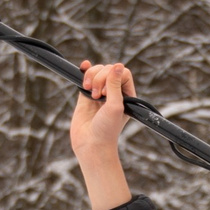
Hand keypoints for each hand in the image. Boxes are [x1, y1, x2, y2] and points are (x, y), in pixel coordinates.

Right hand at [68, 60, 135, 209]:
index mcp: (126, 95)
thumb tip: (117, 65)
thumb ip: (115, 85)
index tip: (106, 91)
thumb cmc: (107, 130)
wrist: (91, 145)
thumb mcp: (115, 106)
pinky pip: (86, 78)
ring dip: (92, 76)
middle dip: (100, 77)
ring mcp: (99, 94)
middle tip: (97, 96)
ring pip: (97, 72)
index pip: (122, 73)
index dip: (113, 75)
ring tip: (90, 93)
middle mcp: (114, 93)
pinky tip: (83, 66)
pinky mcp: (86, 96)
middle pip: (108, 70)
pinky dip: (85, 71)